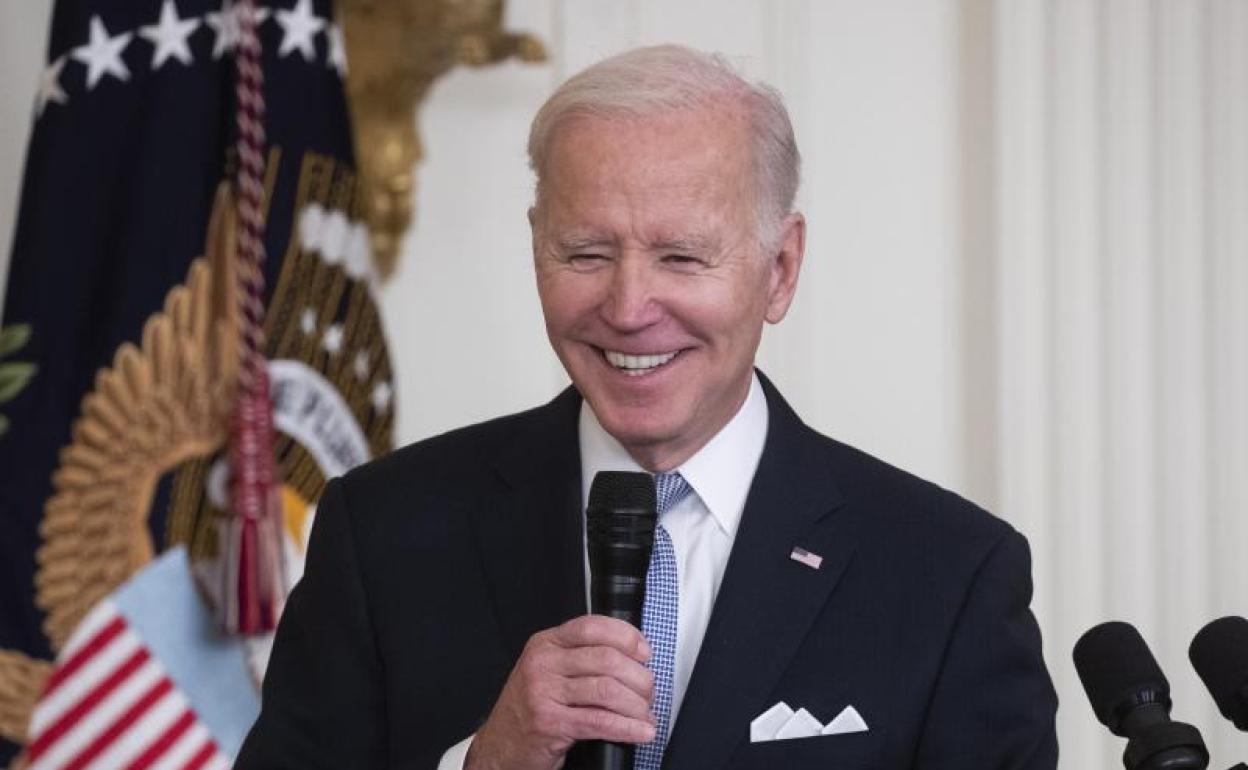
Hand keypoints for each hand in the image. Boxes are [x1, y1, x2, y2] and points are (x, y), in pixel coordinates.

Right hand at [465, 615, 656, 769]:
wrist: (500, 746)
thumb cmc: (529, 708)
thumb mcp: (548, 672)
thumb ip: (580, 658)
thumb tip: (631, 657)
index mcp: (545, 644)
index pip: (593, 627)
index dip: (627, 637)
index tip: (644, 653)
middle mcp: (542, 664)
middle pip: (607, 660)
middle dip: (639, 678)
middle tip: (648, 693)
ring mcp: (543, 693)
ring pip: (607, 690)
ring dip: (637, 706)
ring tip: (645, 715)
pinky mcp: (550, 723)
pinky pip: (600, 722)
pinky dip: (628, 728)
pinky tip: (640, 732)